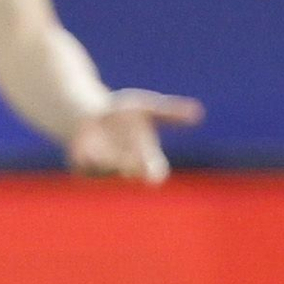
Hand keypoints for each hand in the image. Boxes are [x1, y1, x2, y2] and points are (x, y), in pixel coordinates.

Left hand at [66, 90, 202, 184]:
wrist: (89, 114)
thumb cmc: (123, 114)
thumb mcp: (147, 109)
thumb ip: (171, 113)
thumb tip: (199, 113)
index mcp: (145, 158)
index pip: (155, 170)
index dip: (154, 171)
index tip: (155, 174)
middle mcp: (126, 167)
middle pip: (131, 173)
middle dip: (131, 168)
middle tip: (132, 166)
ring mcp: (104, 169)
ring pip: (108, 171)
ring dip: (108, 164)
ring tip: (107, 155)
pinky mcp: (84, 168)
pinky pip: (85, 170)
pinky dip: (87, 162)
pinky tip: (86, 153)